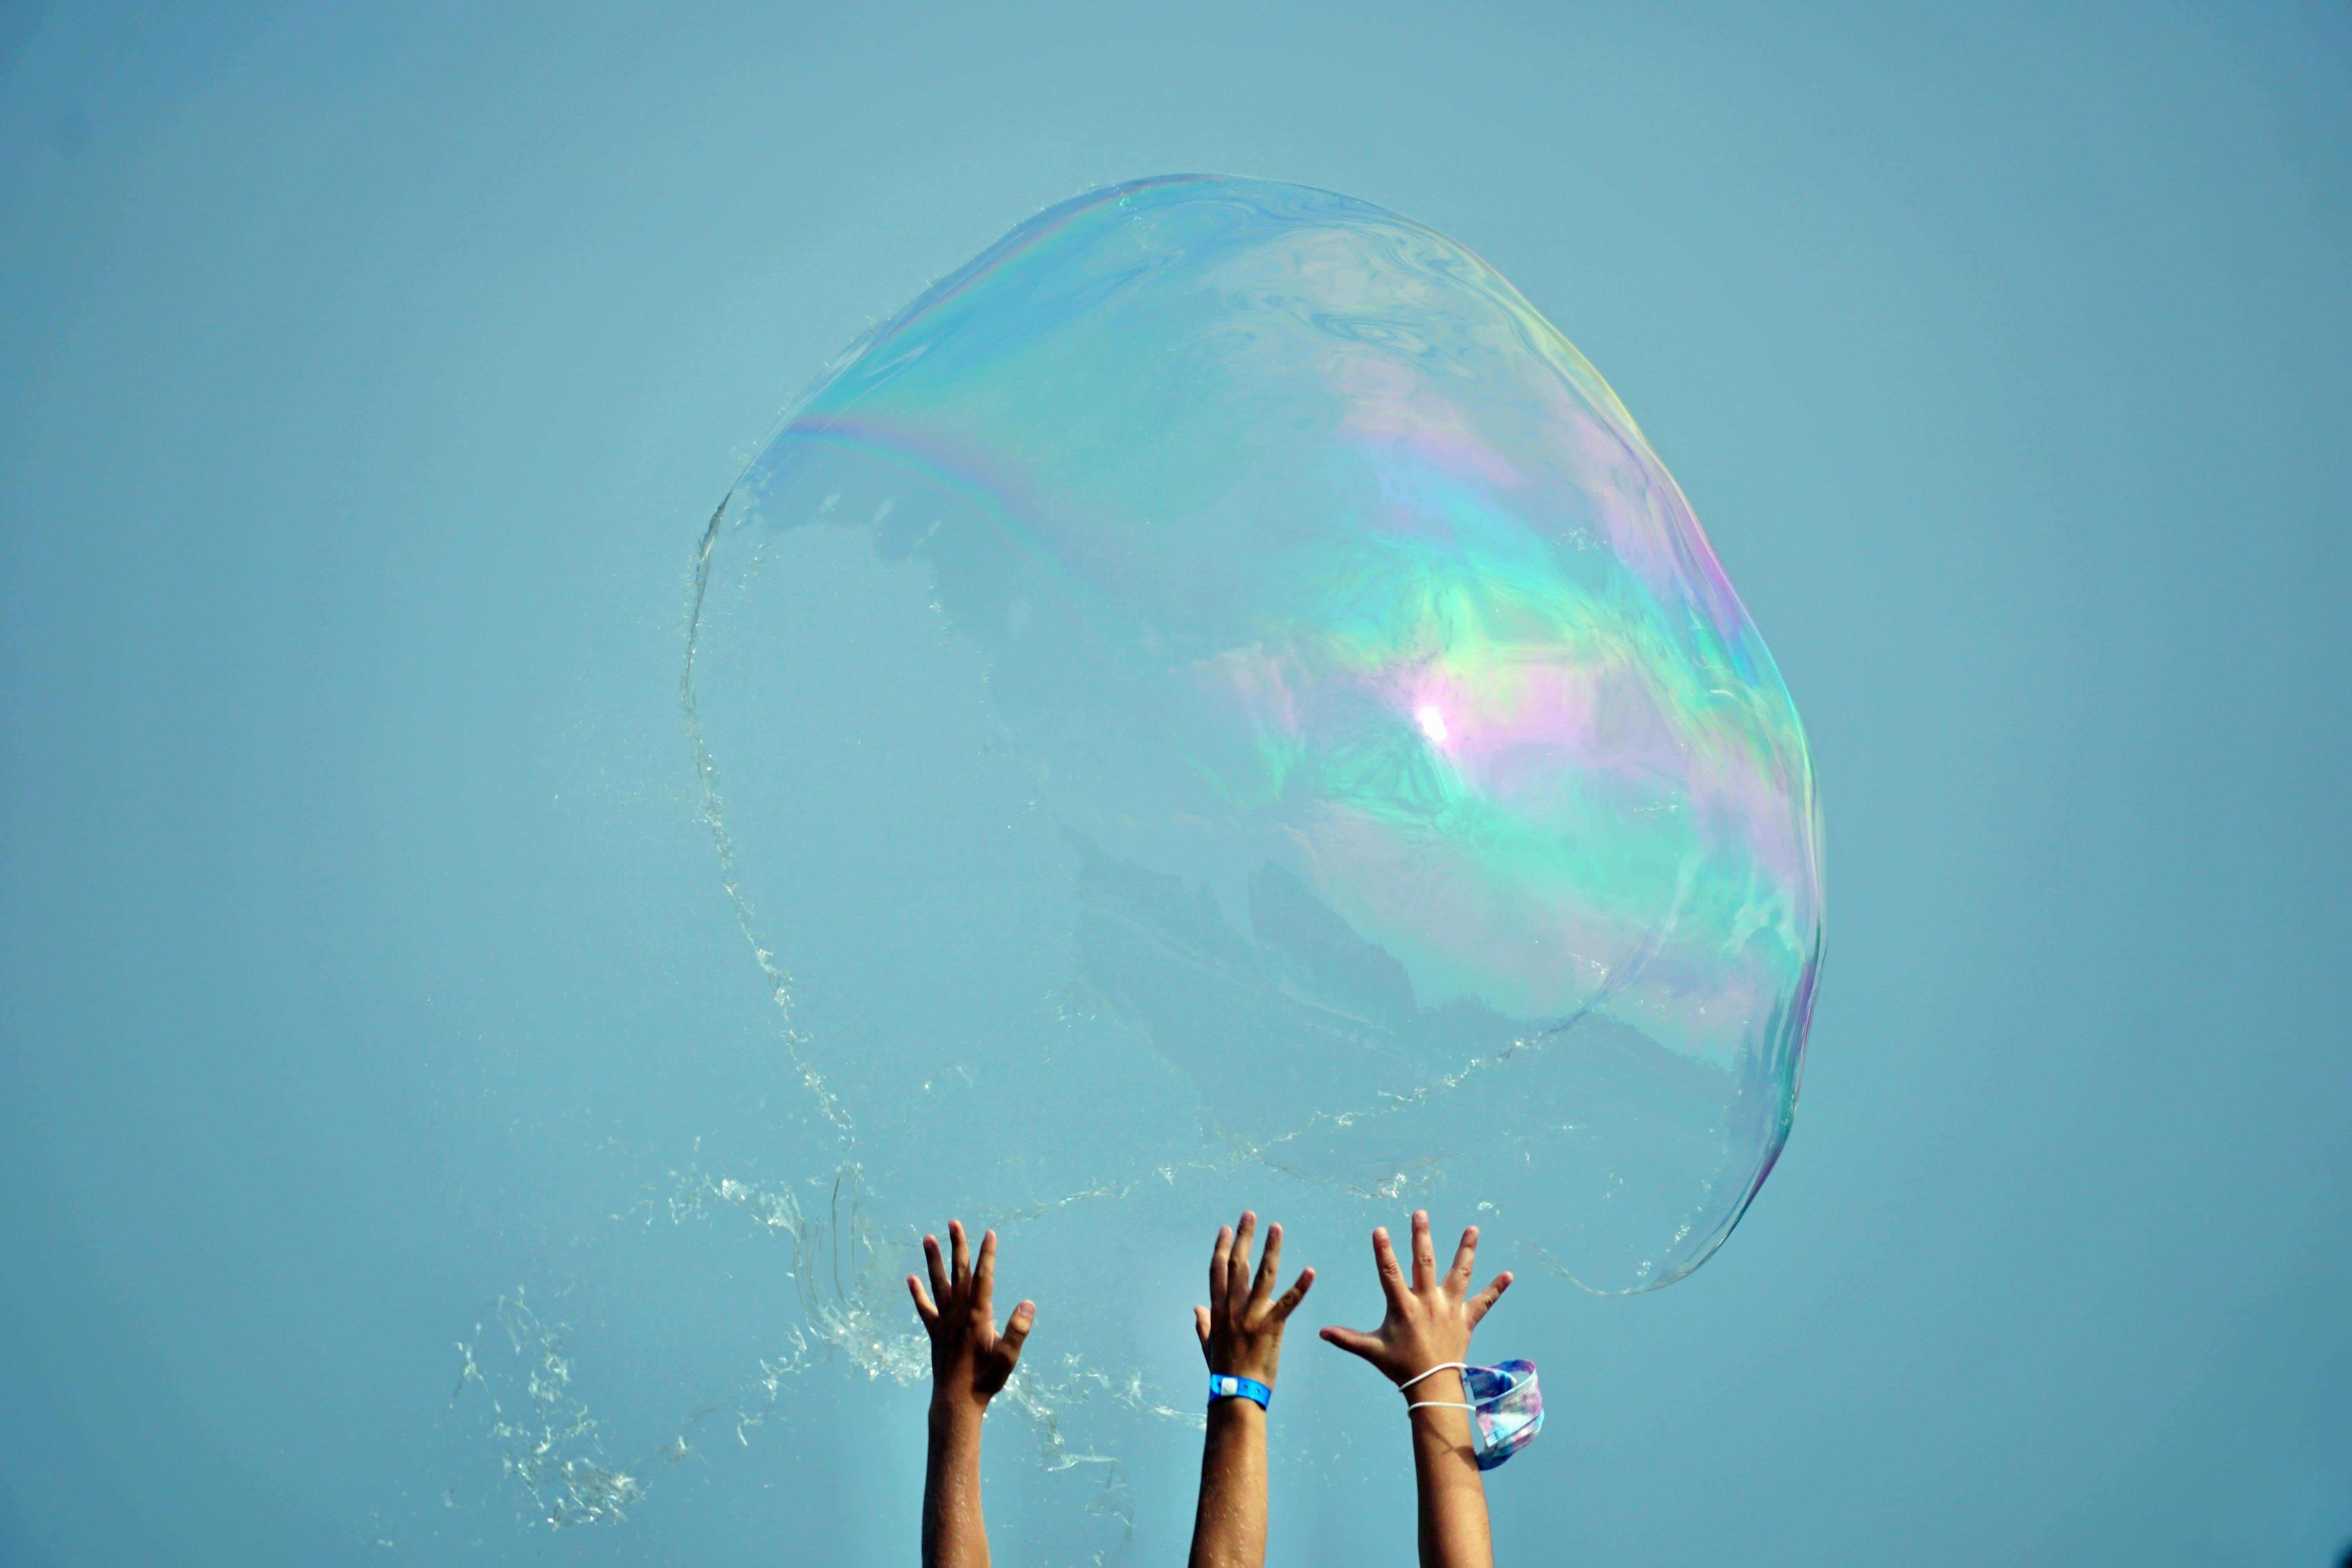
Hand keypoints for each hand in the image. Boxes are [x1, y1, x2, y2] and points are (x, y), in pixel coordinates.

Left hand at [908, 1219, 1033, 1418]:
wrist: (956, 1402)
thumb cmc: (986, 1380)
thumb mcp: (1008, 1357)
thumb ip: (1017, 1330)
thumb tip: (1028, 1303)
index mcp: (978, 1316)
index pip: (983, 1278)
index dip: (987, 1255)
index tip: (989, 1233)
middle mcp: (958, 1314)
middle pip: (958, 1273)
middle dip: (958, 1247)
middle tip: (954, 1223)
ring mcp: (944, 1322)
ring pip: (938, 1284)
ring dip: (934, 1260)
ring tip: (927, 1238)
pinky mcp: (935, 1333)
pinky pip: (925, 1308)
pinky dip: (918, 1293)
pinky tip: (911, 1279)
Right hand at [1194, 1210, 1313, 1386]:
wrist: (1236, 1394)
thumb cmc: (1222, 1372)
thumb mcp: (1208, 1346)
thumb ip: (1203, 1325)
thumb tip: (1195, 1309)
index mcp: (1217, 1311)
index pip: (1217, 1271)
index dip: (1221, 1248)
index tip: (1226, 1229)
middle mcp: (1232, 1309)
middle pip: (1237, 1265)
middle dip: (1244, 1237)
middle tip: (1250, 1215)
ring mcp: (1251, 1317)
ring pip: (1262, 1276)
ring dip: (1271, 1249)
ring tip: (1277, 1228)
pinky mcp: (1271, 1328)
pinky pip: (1288, 1303)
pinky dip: (1300, 1286)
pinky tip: (1310, 1271)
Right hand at [1319, 1210, 1510, 1387]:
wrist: (1433, 1386)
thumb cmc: (1400, 1367)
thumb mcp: (1372, 1351)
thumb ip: (1347, 1339)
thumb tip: (1321, 1333)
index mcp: (1403, 1307)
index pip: (1390, 1273)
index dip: (1384, 1252)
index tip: (1380, 1230)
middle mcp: (1428, 1302)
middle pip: (1424, 1263)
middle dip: (1421, 1237)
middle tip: (1420, 1214)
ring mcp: (1449, 1309)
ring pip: (1459, 1274)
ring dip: (1466, 1250)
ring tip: (1473, 1228)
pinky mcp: (1466, 1319)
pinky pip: (1484, 1301)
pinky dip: (1496, 1288)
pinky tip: (1508, 1275)